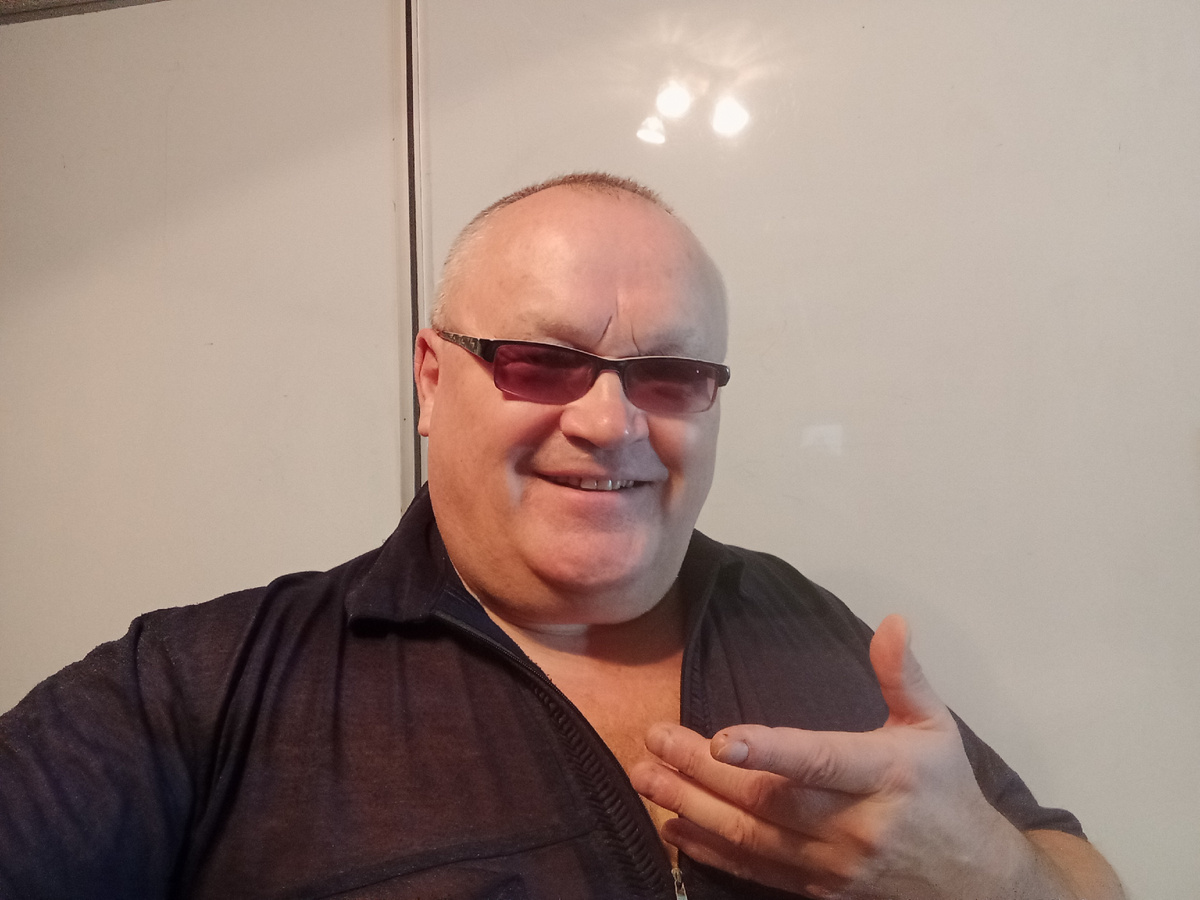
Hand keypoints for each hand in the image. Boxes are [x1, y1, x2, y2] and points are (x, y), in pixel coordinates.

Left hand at [629, 615, 1029, 899]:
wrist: (973, 883)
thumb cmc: (945, 792)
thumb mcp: (935, 728)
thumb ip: (904, 676)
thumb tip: (893, 621)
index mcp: (884, 776)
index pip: (820, 762)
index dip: (769, 751)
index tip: (720, 739)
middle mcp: (856, 826)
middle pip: (768, 800)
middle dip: (703, 771)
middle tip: (655, 741)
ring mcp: (835, 866)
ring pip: (752, 839)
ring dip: (693, 807)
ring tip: (646, 777)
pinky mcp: (819, 892)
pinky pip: (756, 872)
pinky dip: (710, 851)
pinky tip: (673, 825)